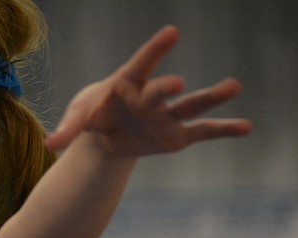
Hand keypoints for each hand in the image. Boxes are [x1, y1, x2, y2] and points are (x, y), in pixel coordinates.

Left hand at [45, 25, 252, 153]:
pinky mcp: (177, 136)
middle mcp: (151, 96)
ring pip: (190, 105)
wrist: (108, 132)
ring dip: (211, 97)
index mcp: (127, 83)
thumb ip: (67, 129)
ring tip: (234, 85)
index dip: (155, 49)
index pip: (141, 64)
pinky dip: (224, 130)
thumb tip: (51, 144)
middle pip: (160, 91)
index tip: (171, 32)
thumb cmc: (94, 115)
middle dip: (165, 88)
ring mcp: (166, 116)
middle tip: (176, 82)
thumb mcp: (78, 119)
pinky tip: (247, 127)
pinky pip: (203, 132)